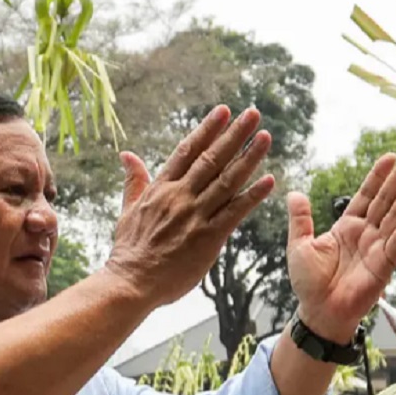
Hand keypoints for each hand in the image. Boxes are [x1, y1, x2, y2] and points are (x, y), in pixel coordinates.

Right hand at [106, 106, 275, 306]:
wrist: (130, 282)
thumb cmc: (129, 250)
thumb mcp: (126, 210)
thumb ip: (134, 181)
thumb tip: (127, 155)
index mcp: (160, 189)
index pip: (187, 152)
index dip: (207, 130)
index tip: (223, 112)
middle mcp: (179, 197)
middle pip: (211, 159)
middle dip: (234, 135)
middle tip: (253, 114)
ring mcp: (194, 216)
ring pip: (227, 181)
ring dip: (249, 158)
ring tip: (265, 137)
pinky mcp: (208, 238)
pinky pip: (235, 212)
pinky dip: (252, 195)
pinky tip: (269, 181)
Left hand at [287, 154, 395, 342]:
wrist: (317, 311)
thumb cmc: (308, 282)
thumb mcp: (299, 245)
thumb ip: (300, 219)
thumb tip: (294, 193)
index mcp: (346, 227)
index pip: (365, 196)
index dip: (377, 177)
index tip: (390, 157)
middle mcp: (366, 234)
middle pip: (385, 201)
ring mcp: (377, 248)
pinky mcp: (384, 264)